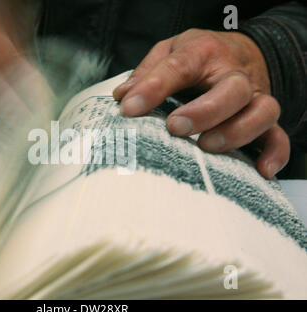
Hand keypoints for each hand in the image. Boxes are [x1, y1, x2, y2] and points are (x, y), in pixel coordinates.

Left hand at [113, 29, 288, 178]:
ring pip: (262, 112)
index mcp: (203, 53)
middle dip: (205, 111)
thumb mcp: (169, 50)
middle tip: (175, 127)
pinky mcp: (265, 119)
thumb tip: (123, 95)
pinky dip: (274, 153)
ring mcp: (254, 97)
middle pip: (232, 89)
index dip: (153, 87)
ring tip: (207, 147)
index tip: (129, 108)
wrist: (240, 51)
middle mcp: (234, 74)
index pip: (179, 66)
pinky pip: (279, 136)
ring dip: (237, 132)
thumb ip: (148, 71)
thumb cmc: (198, 56)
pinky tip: (260, 170)